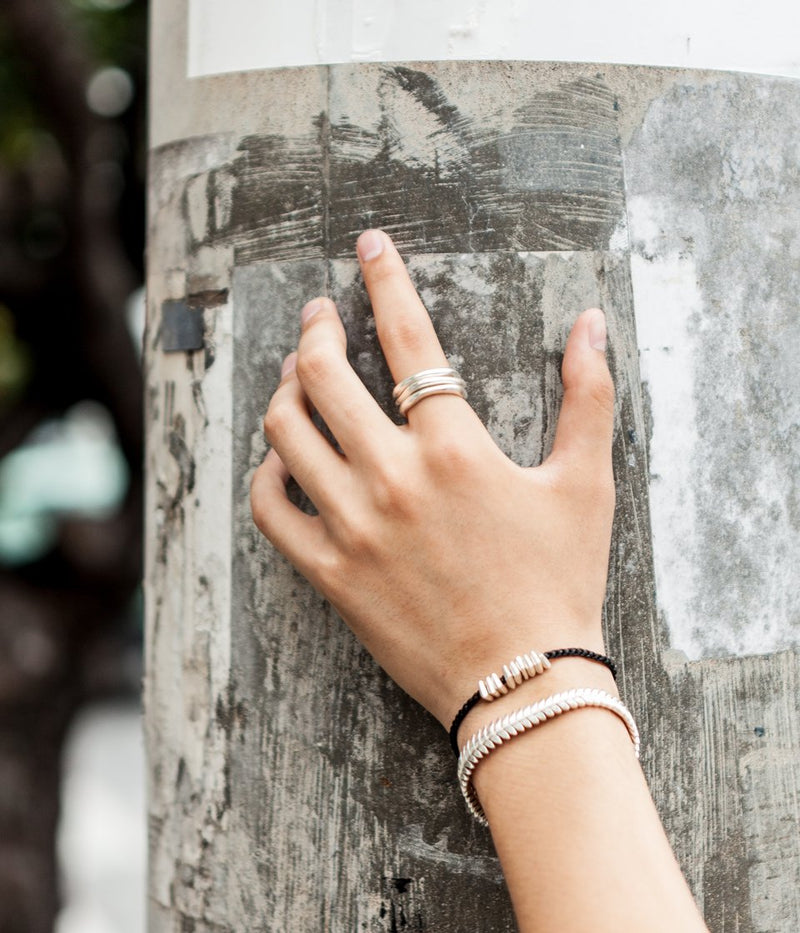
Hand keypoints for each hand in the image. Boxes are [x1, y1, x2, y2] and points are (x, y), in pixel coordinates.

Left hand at [251, 229, 615, 730]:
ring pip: (286, 435)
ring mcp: (354, 528)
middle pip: (326, 377)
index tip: (369, 245)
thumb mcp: (586, 483)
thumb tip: (591, 323)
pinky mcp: (331, 575)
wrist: (524, 681)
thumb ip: (588, 396)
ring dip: (283, 392)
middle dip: (316, 329)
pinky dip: (266, 475)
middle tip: (319, 314)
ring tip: (294, 375)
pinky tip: (279, 461)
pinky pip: (270, 511)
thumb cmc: (560, 583)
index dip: (386, 280)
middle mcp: (394, 479)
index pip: (410, 338)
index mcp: (456, 448)